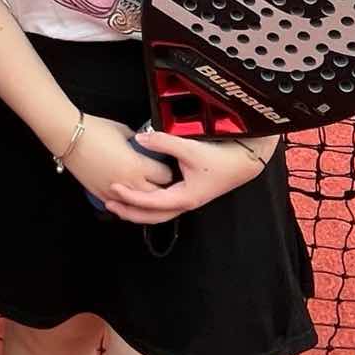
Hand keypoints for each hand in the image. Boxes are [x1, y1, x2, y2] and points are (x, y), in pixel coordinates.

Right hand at [58, 114, 175, 212]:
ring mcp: (114, 192)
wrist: (69, 137)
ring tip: (146, 187)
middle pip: (157, 194)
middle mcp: (128, 183)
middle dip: (160, 186)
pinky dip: (127, 201)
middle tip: (159, 178)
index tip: (164, 165)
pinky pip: (121, 206)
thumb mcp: (126, 132)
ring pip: (139, 205)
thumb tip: (147, 146)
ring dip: (145, 196)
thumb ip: (141, 143)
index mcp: (137, 166)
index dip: (166, 169)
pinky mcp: (101, 195)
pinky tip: (129, 193)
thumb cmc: (94, 132)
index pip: (165, 176)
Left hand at [96, 129, 271, 224]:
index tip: (113, 188)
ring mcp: (186, 198)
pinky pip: (163, 202)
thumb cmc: (223, 157)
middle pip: (151, 216)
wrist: (246, 159)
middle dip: (129, 211)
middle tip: (108, 203)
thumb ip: (164, 142)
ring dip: (137, 208)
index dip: (130, 196)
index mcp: (184, 197)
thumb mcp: (191, 148)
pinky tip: (138, 191)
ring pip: (157, 211)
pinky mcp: (187, 191)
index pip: (151, 203)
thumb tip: (141, 138)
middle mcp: (184, 202)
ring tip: (118, 200)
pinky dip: (147, 201)